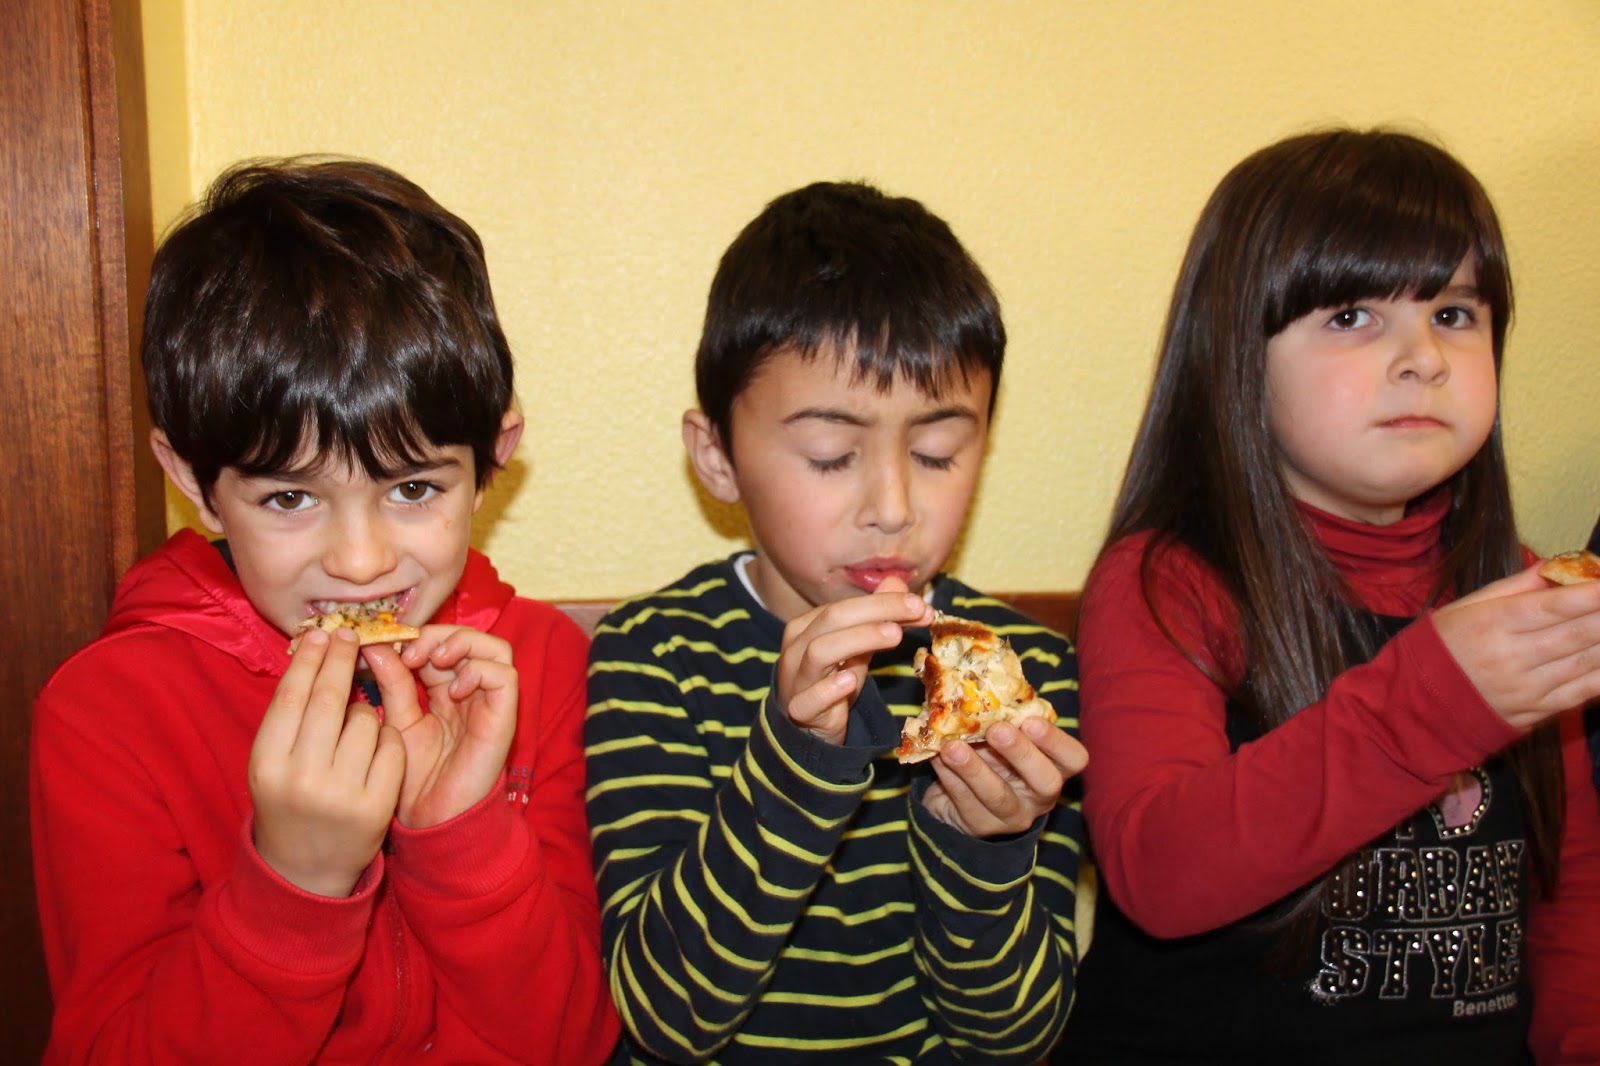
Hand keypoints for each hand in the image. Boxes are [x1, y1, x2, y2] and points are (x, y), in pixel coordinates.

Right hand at [249, 627, 405, 896]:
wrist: (306, 867)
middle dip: (341, 660)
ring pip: (367, 719)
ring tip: (356, 719)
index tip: (322, 634)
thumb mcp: (272, 761)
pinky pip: (391, 745)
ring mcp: (341, 794)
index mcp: (267, 763)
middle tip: (349, 636)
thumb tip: (316, 652)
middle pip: (329, 700)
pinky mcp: (376, 805)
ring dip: (366, 707)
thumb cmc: (288, 800)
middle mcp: (301, 778)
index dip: (309, 659)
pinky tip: (375, 744)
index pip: (292, 695)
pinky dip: (387, 735)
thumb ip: (289, 716)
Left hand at [365, 625, 517, 828]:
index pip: (441, 643)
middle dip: (439, 635)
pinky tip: (452, 690)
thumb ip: (392, 682)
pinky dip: (479, 671)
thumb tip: (374, 645)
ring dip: (464, 644)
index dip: (418, 636)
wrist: (431, 818)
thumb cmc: (414, 776)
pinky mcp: (503, 717)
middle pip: (471, 637)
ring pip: (495, 648)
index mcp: (445, 690)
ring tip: (435, 660)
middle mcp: (472, 691)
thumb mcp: (397, 720)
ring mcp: (490, 703)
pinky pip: (505, 676)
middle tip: (411, 652)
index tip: (388, 646)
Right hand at [775, 576, 934, 745]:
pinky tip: (849, 681)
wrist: (808, 725)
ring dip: (859, 639)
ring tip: (894, 635)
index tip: (920, 604)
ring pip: (819, 652)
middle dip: (877, 611)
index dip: (883, 602)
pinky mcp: (800, 711)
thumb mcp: (856, 646)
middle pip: (832, 619)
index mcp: (807, 626)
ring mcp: (795, 679)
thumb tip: (899, 583)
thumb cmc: (831, 679)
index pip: (843, 605)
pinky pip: (807, 700)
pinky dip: (827, 690)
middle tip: (916, 610)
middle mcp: (796, 647)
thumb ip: (876, 616)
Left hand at [921, 717, 1088, 837]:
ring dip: (973, 768)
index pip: (1074, 758)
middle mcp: (1040, 796)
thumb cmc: (990, 754)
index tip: (1032, 721)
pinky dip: (949, 775)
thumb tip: (978, 683)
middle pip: (1045, 782)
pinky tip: (937, 756)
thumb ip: (1001, 716)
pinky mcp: (979, 825)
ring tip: (952, 747)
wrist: (960, 797)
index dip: (1057, 741)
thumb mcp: (1001, 735)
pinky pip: (964, 800)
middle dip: (1021, 754)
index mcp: (1054, 767)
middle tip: (997, 729)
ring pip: (998, 796)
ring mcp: (1012, 815)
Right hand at [1432, 564, 1599, 729]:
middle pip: (1577, 634)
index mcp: (1491, 624)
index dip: (1591, 594)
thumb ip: (1515, 587)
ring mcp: (1525, 688)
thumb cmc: (1443, 646)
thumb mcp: (1467, 606)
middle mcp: (1510, 657)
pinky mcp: (1534, 713)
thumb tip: (1557, 567)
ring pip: (1586, 663)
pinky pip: (1581, 693)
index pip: (1553, 606)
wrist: (1415, 703)